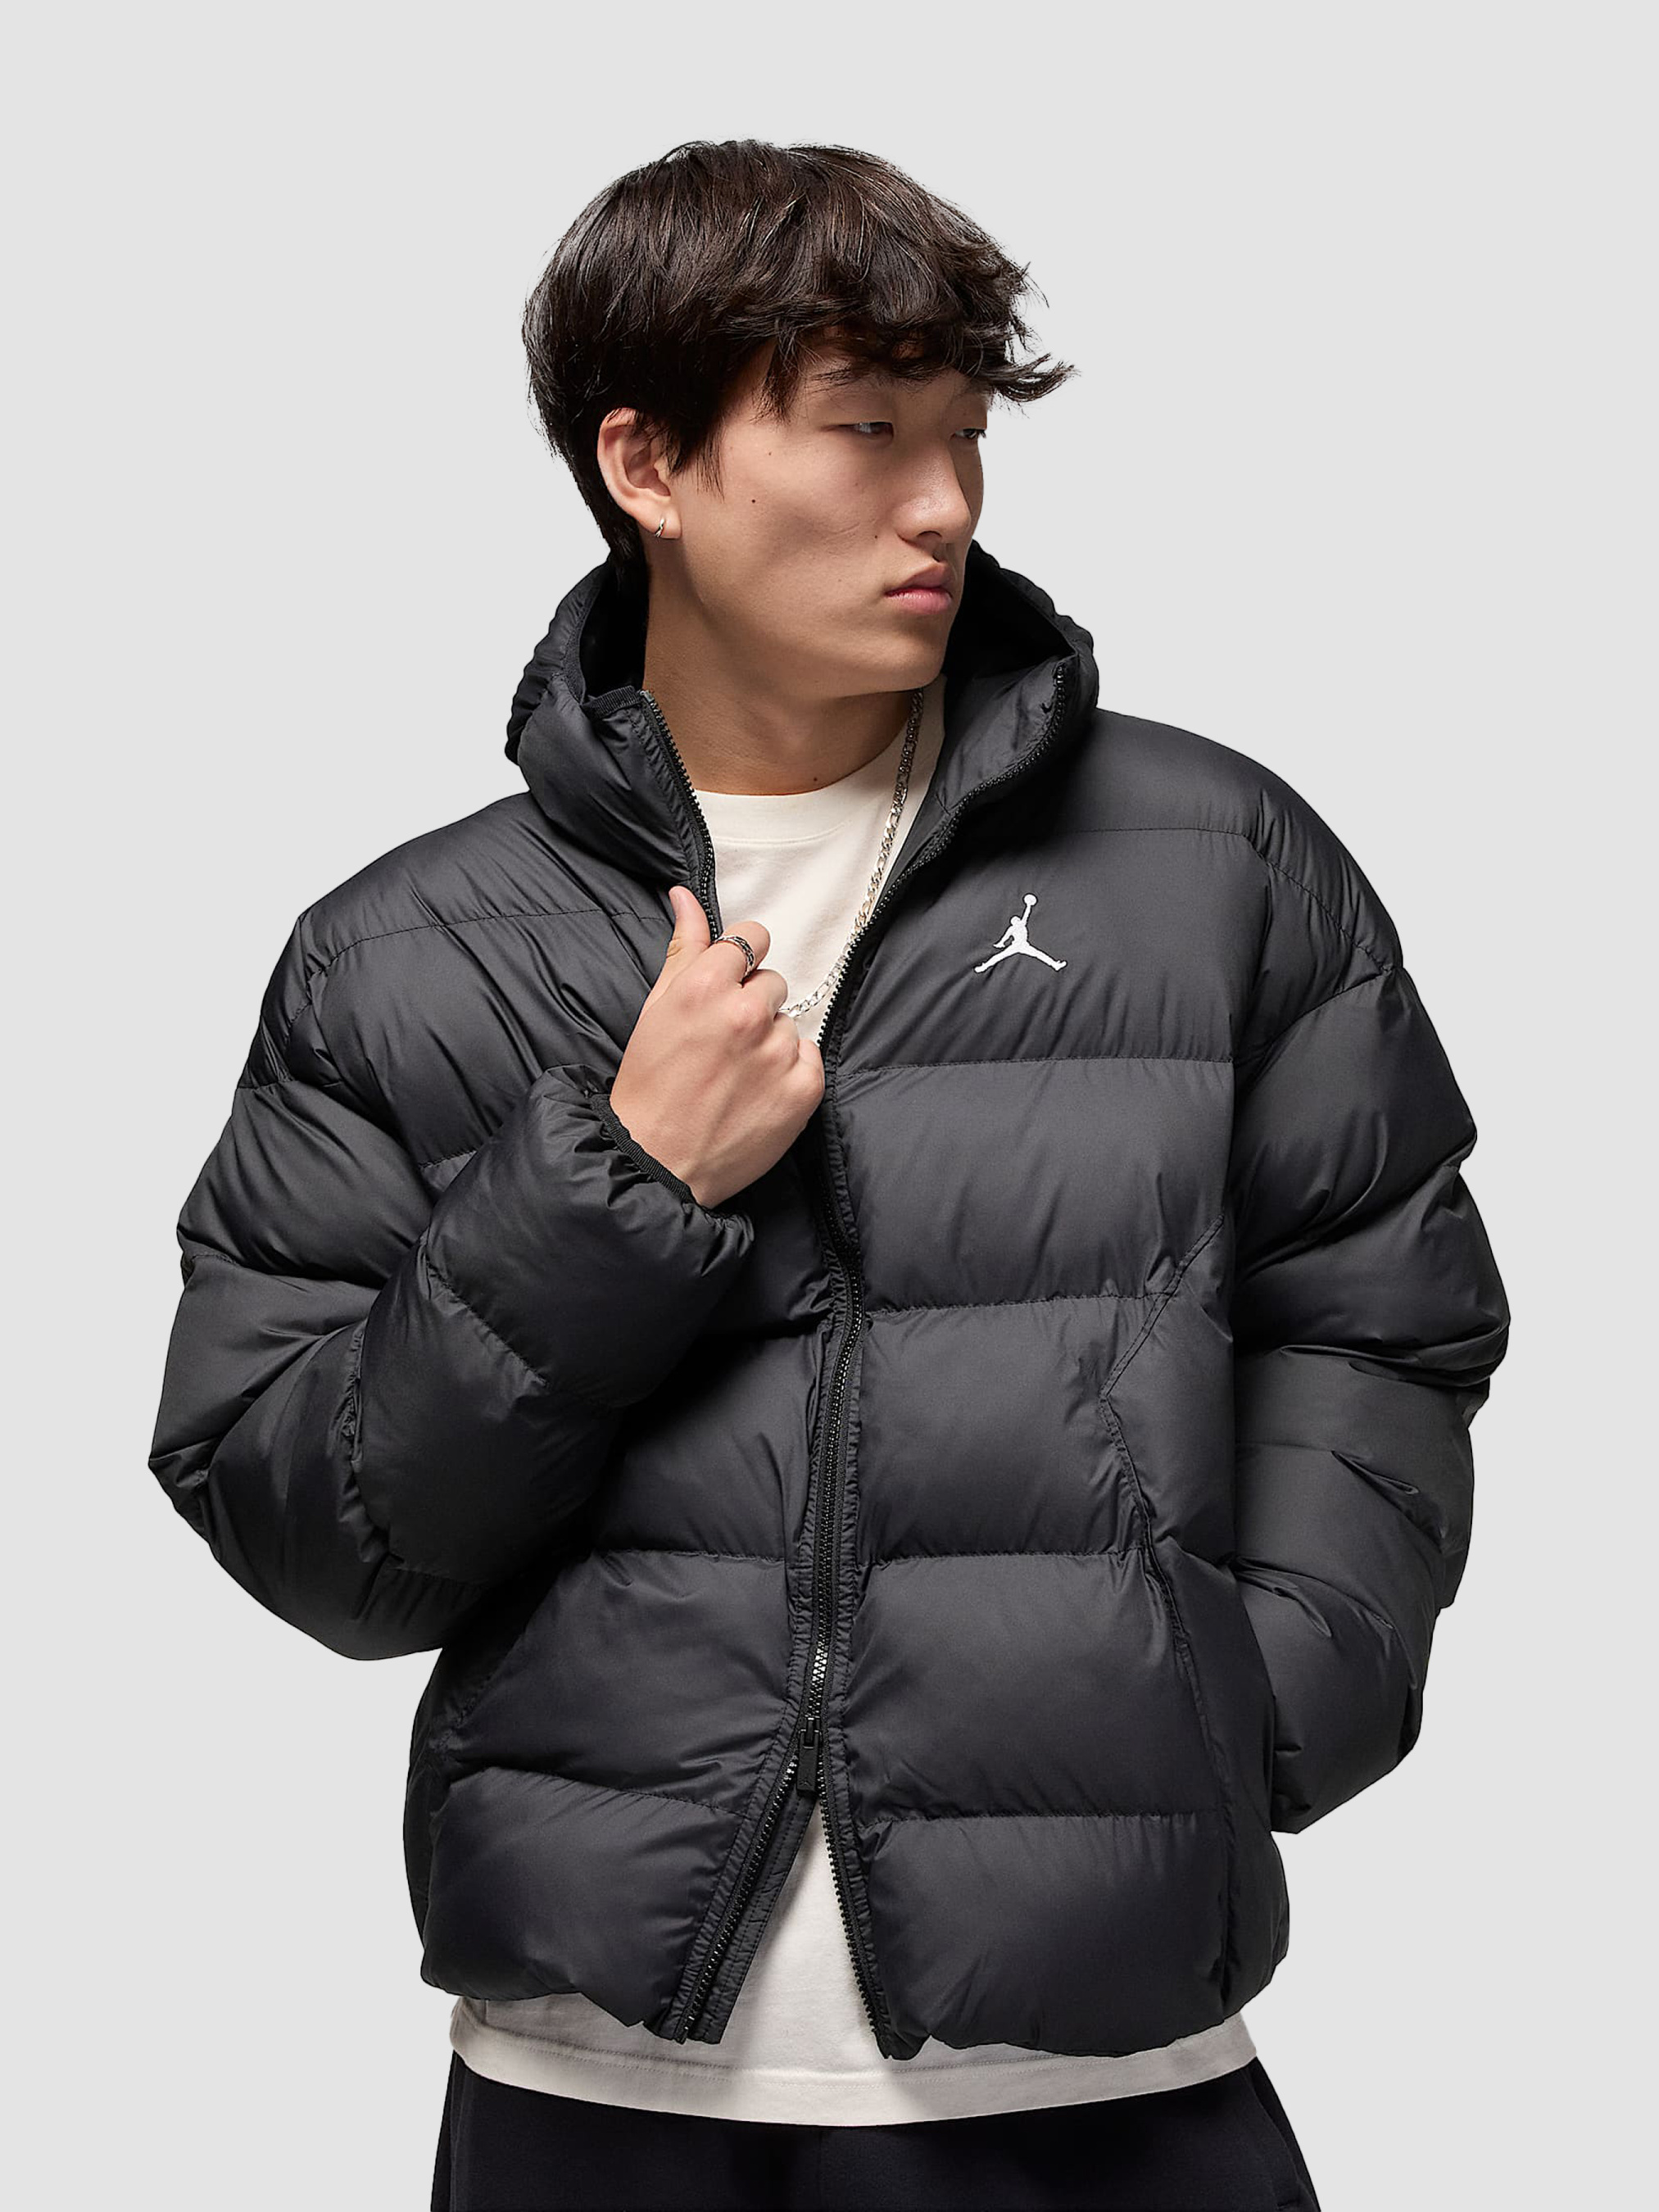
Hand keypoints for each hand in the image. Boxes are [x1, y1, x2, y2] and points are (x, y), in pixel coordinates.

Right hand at [608, 886, 825, 1208]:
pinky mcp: (804, 1089)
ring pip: (789, 1022)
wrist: (656, 1161)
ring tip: (736, 1073)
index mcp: (704, 987)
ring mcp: (778, 1053)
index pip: (753, 937)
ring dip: (769, 1041)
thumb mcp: (656, 1009)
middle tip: (723, 1042)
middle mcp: (745, 1014)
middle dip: (752, 1004)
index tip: (731, 981)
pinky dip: (789, 1071)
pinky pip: (809, 1056)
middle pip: (772, 982)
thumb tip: (686, 897)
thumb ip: (682, 948)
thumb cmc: (649, 1085)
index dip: (742, 958)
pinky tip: (757, 1091)